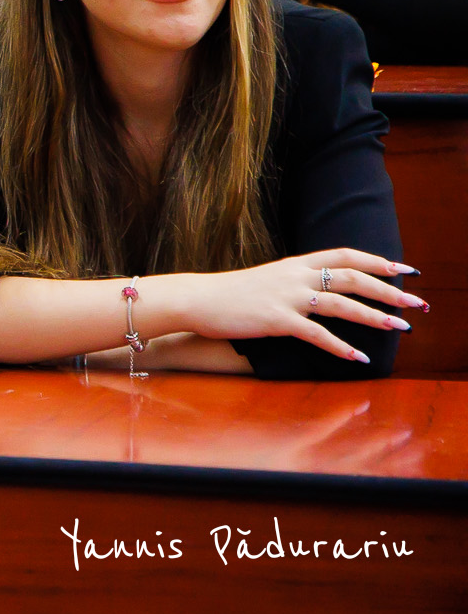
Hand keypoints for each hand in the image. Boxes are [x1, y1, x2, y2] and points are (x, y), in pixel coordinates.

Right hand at [178, 249, 425, 362]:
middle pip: (353, 277)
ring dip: (374, 317)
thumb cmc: (231, 293)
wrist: (197, 298)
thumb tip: (322, 290)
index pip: (345, 255)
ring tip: (399, 328)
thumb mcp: (269, 278)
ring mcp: (286, 297)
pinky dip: (340, 347)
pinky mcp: (276, 320)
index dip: (377, 260)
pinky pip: (316, 334)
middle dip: (388, 290)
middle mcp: (295, 276)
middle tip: (416, 303)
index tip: (405, 269)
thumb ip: (296, 281)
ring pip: (341, 304)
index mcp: (295, 264)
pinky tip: (358, 358)